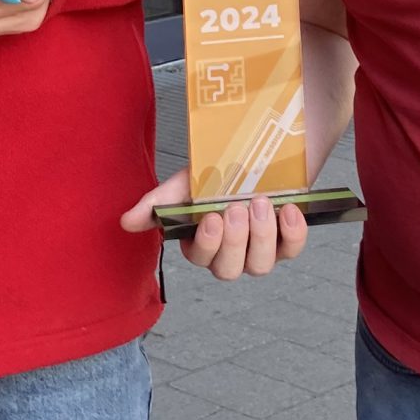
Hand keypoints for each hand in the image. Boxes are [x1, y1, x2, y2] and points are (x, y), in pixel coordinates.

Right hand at [120, 169, 307, 278]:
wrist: (263, 150)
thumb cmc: (222, 170)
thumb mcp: (188, 182)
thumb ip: (160, 203)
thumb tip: (127, 222)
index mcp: (203, 242)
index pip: (200, 258)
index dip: (207, 243)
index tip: (211, 217)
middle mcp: (230, 253)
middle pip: (229, 270)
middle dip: (234, 241)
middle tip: (237, 208)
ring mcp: (260, 251)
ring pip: (260, 266)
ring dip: (261, 235)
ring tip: (263, 202)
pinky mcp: (287, 242)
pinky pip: (291, 250)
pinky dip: (292, 233)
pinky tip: (289, 210)